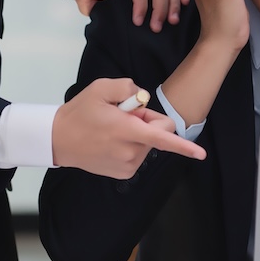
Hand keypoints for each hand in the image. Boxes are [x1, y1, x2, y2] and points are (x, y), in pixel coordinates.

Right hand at [51, 78, 206, 178]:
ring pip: (148, 144)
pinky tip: (111, 142)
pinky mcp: (124, 173)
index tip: (201, 154)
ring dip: (138, 134)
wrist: (58, 139)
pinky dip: (131, 146)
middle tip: (124, 114)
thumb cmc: (80, 112)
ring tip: (114, 129)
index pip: (162, 137)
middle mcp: (130, 151)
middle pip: (157, 133)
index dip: (184, 146)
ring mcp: (127, 165)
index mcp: (127, 130)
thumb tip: (143, 100)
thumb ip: (128, 87)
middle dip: (147, 121)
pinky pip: (139, 155)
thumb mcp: (101, 88)